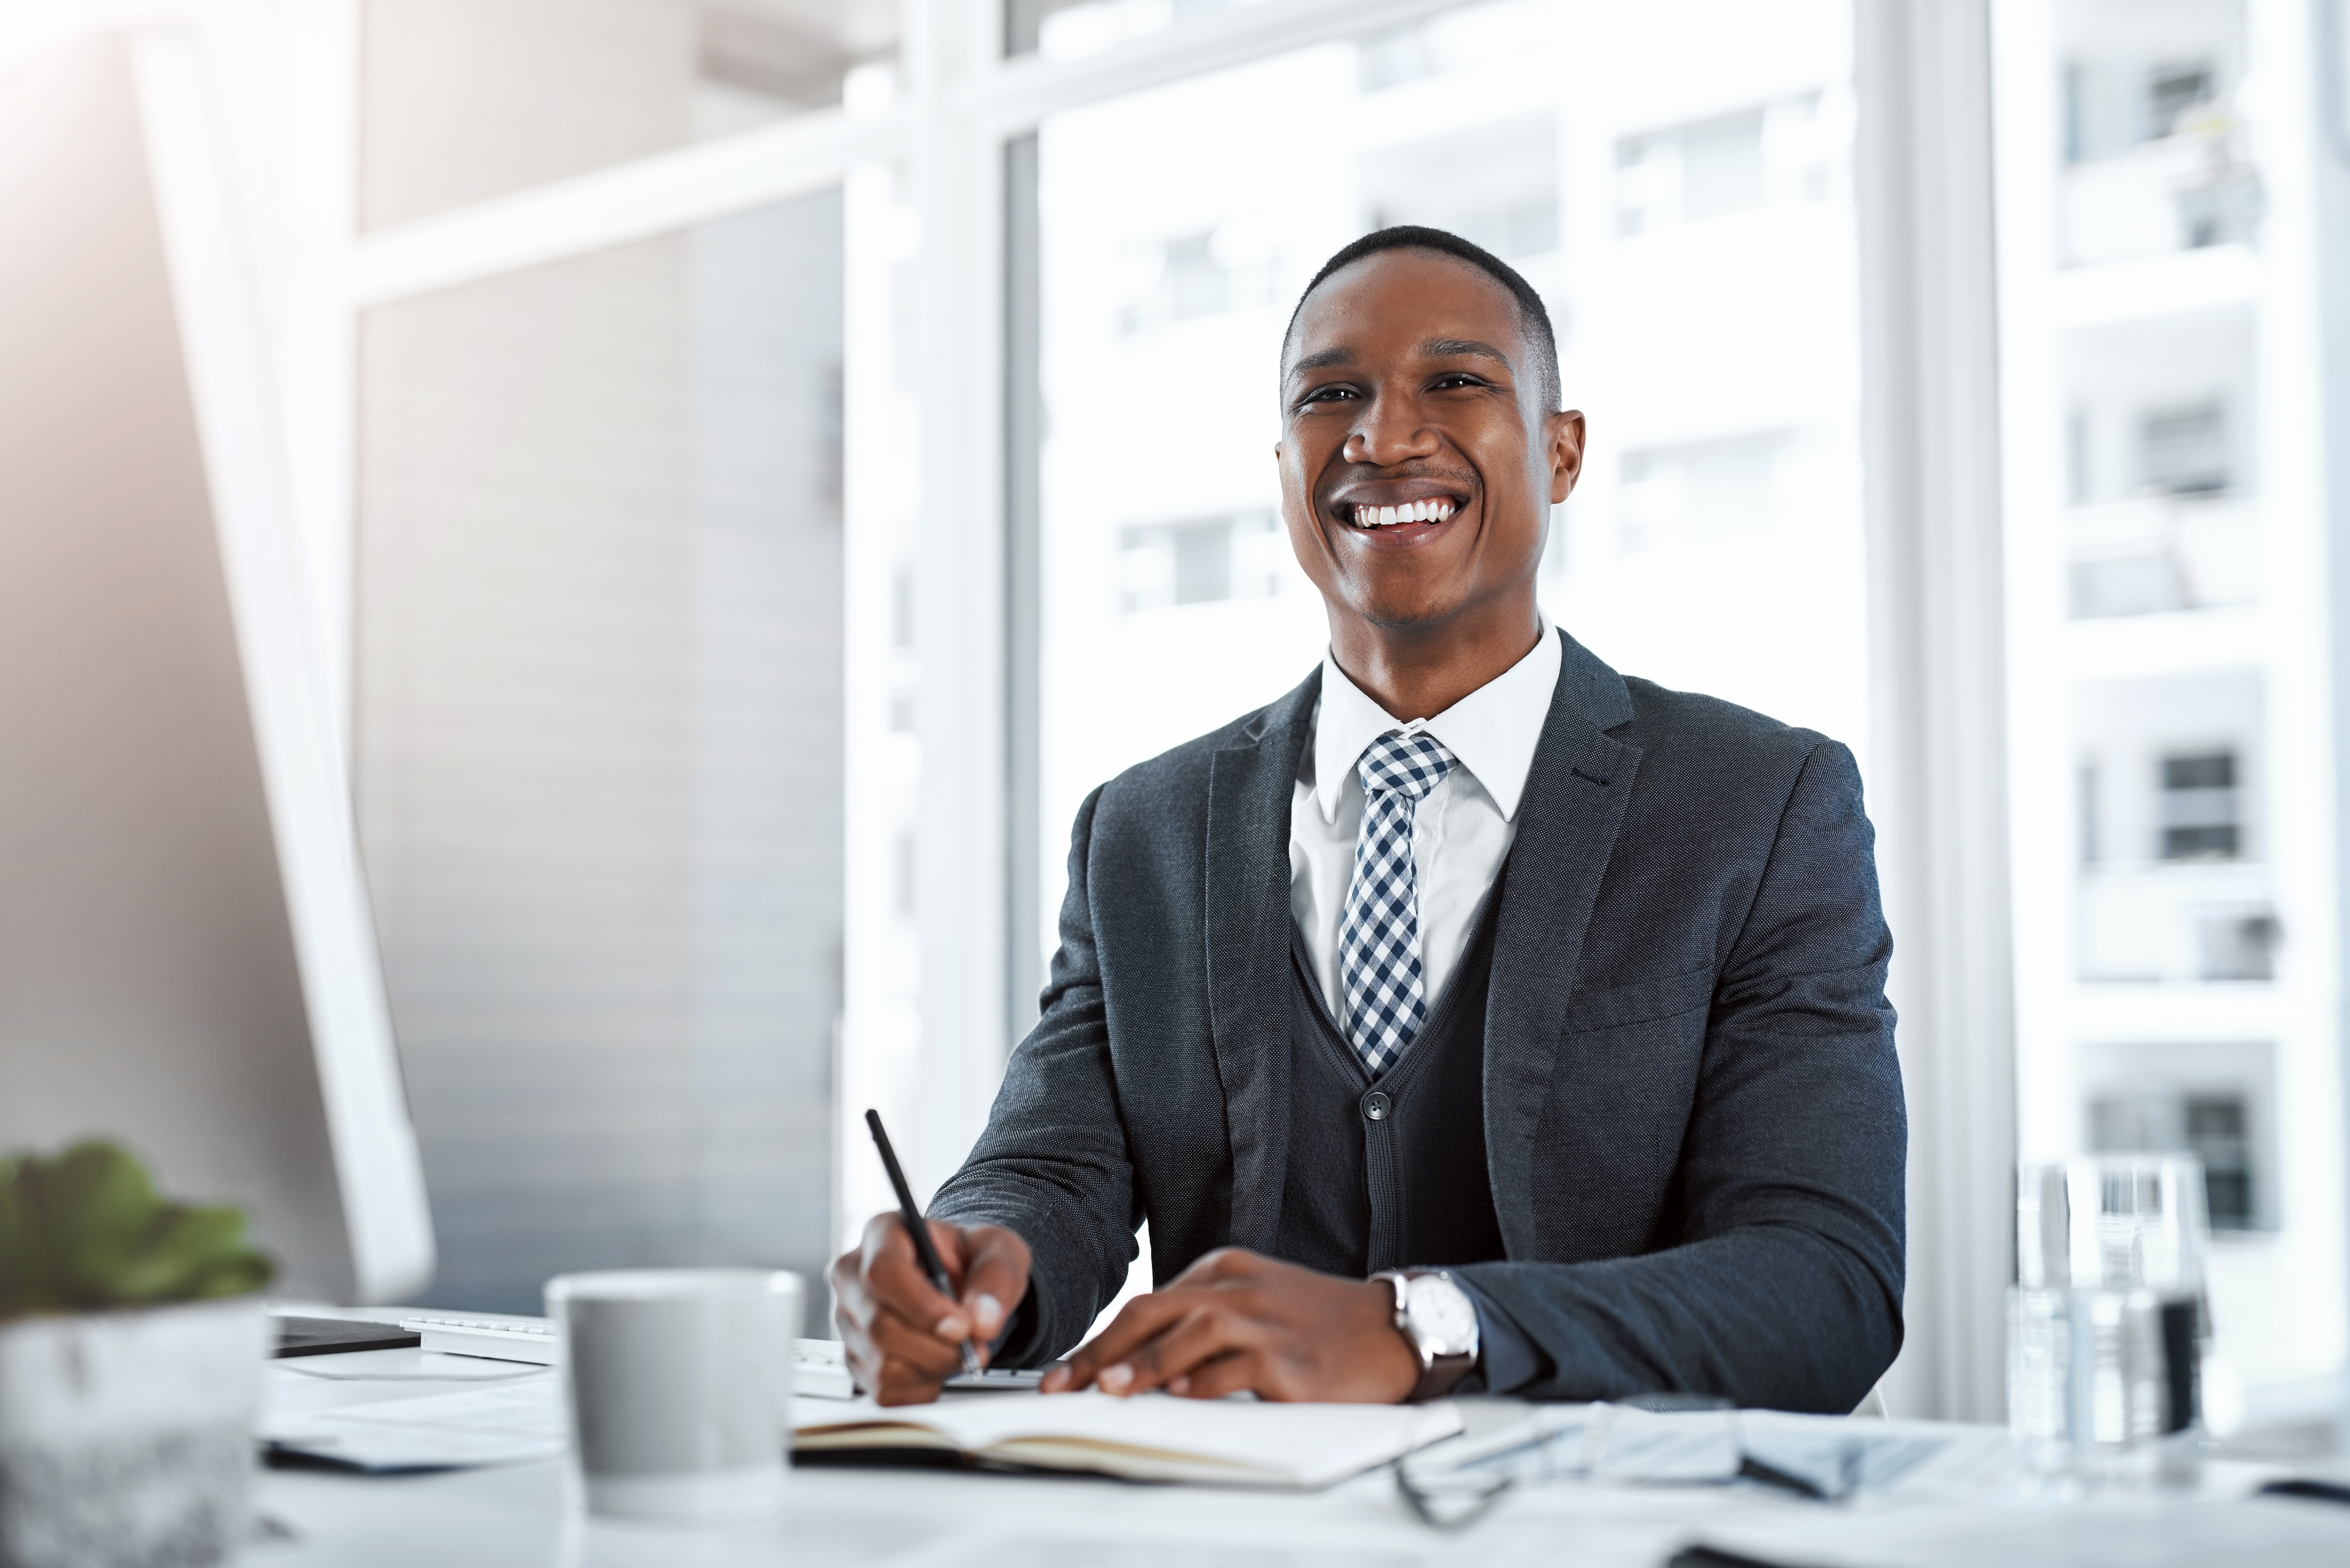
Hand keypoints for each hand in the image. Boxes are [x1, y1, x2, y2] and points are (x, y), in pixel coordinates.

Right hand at [829, 1213, 1031, 1405]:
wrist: (962, 1283)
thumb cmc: (971, 1259)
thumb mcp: (999, 1252)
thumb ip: (995, 1280)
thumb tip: (982, 1322)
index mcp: (883, 1234)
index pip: (883, 1271)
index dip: (922, 1305)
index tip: (961, 1326)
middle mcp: (853, 1276)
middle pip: (880, 1325)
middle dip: (938, 1347)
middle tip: (976, 1347)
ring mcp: (848, 1320)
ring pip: (882, 1364)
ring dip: (933, 1368)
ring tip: (957, 1351)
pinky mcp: (854, 1359)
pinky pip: (884, 1390)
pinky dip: (922, 1387)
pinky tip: (937, 1364)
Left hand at [1039, 1248, 1417, 1403]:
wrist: (1392, 1328)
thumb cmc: (1318, 1324)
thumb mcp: (1254, 1304)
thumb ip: (1200, 1322)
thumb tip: (1138, 1364)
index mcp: (1224, 1270)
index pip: (1146, 1304)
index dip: (1099, 1341)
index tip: (1064, 1374)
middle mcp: (1239, 1288)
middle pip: (1154, 1311)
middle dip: (1101, 1352)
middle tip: (1064, 1385)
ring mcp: (1266, 1319)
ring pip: (1191, 1331)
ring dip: (1144, 1364)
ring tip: (1108, 1391)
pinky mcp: (1292, 1357)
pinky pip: (1239, 1365)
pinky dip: (1205, 1381)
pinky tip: (1180, 1397)